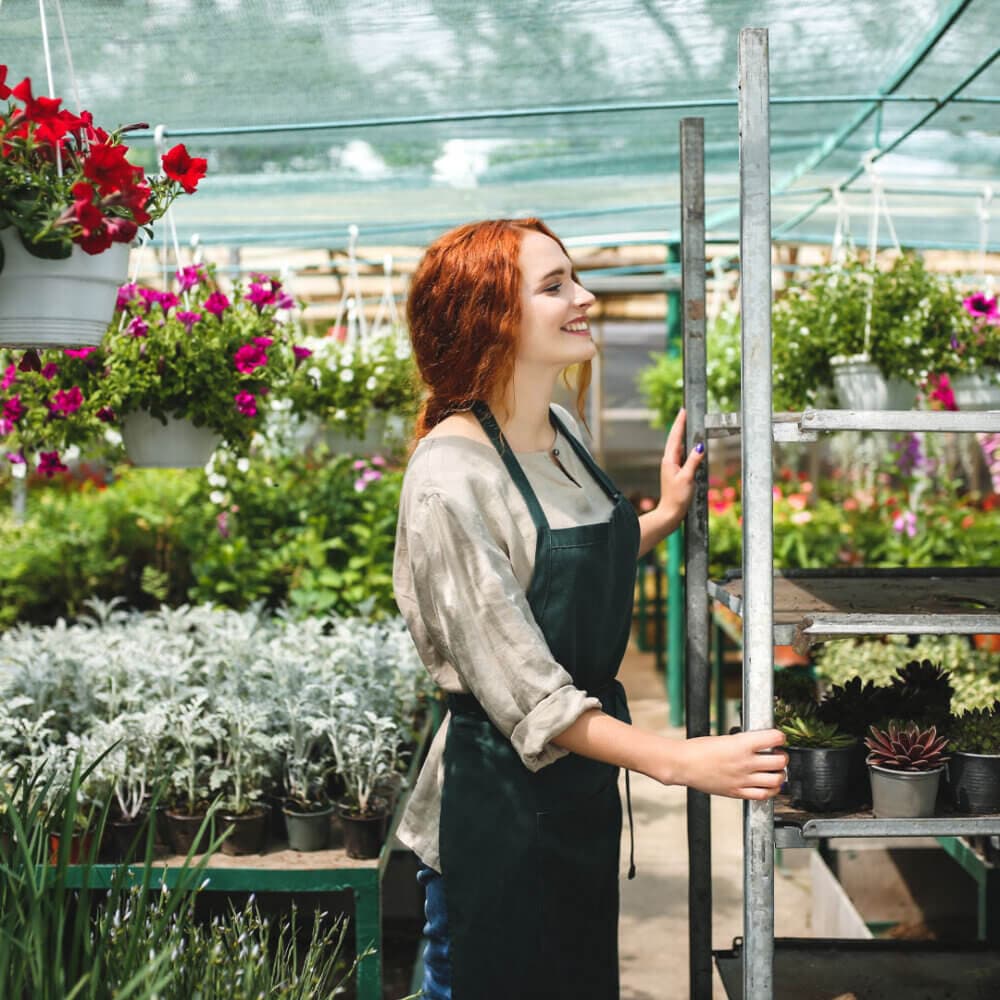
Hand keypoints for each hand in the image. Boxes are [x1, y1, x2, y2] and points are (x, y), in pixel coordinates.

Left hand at [654, 408, 704, 530]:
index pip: (675, 437)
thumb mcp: (687, 478)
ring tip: (686, 423)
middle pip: (675, 439)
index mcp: (669, 460)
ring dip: (682, 434)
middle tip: (684, 412)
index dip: (679, 423)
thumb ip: (693, 461)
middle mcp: (669, 461)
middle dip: (679, 425)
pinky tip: (689, 446)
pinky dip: (685, 446)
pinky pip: (681, 455)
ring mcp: (671, 466)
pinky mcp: (675, 472)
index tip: (682, 411)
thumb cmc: (677, 498)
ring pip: (677, 446)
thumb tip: (700, 446)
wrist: (670, 513)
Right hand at [670, 729, 787, 799]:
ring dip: (780, 774)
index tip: (779, 738)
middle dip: (783, 757)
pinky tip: (769, 785)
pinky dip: (771, 790)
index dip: (780, 737)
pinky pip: (764, 794)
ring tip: (775, 771)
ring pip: (776, 779)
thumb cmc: (698, 749)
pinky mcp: (738, 792)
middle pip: (780, 761)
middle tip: (779, 755)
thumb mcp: (725, 738)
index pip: (774, 738)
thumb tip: (760, 744)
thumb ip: (744, 742)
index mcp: (742, 744)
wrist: (683, 764)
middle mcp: (746, 762)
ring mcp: (743, 779)